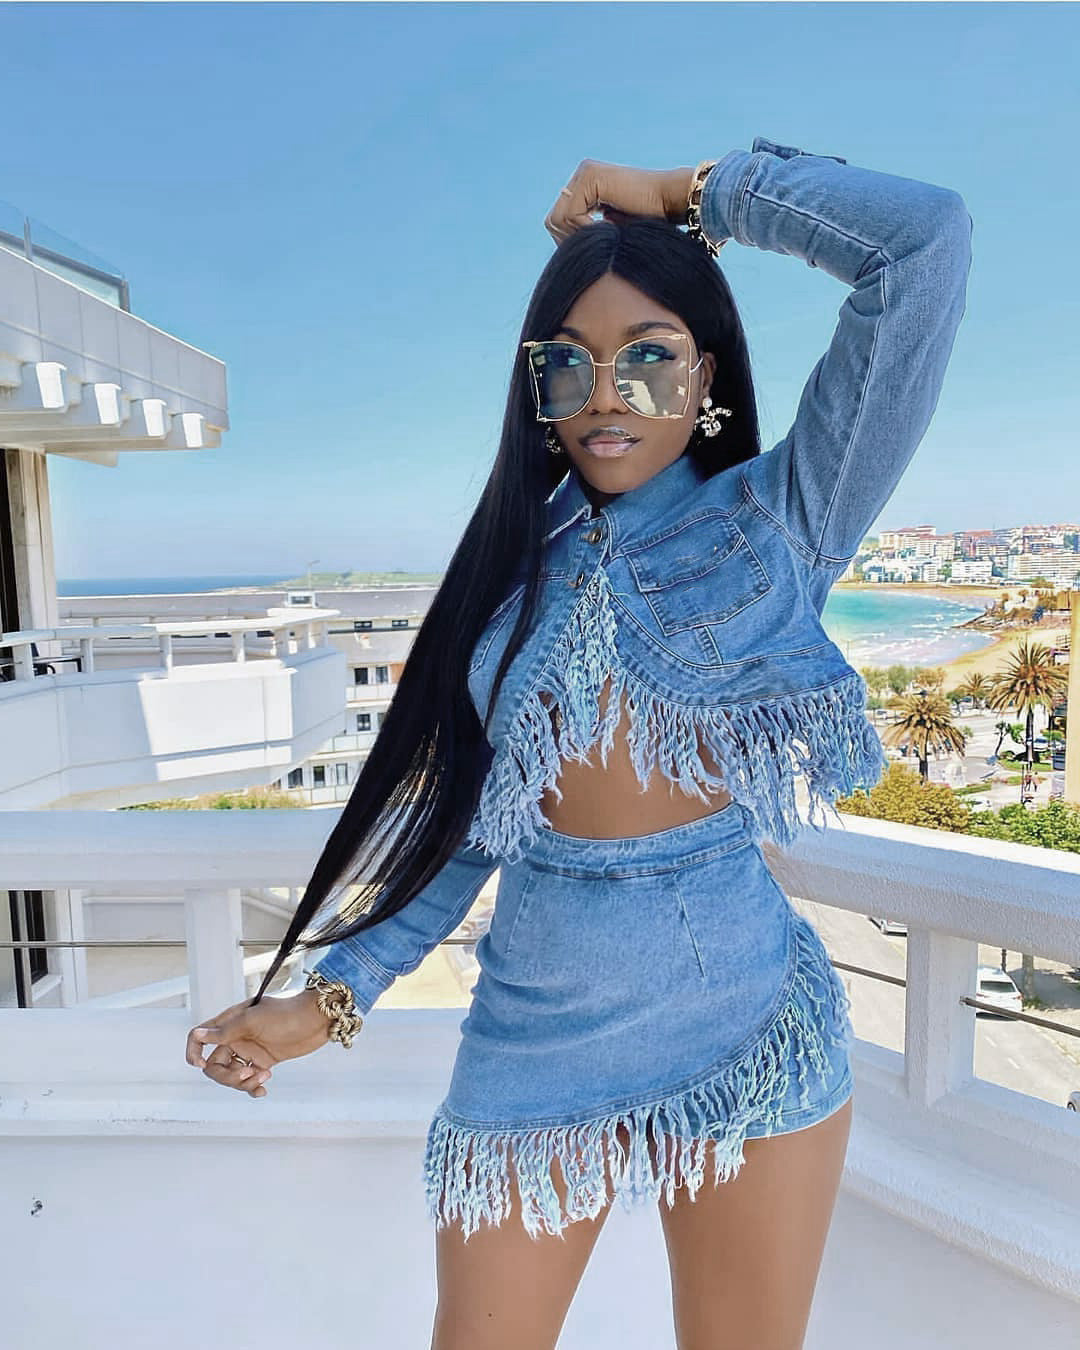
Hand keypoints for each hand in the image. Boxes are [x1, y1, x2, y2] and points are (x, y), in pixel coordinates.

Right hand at [185, 990, 331, 1097]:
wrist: (317, 1019)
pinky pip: (249, 1080)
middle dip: (227, 1076)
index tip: (200, 1065)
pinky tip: (263, 1090)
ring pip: (232, 1075)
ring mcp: (250, 1050)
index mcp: (229, 1022)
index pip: (199, 1036)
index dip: (194, 1051)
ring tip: (264, 1078)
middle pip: (215, 1064)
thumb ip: (226, 1031)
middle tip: (247, 1074)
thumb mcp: (254, 1021)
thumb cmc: (286, 1013)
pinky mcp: (264, 1061)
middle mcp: (236, 1037)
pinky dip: (253, 1088)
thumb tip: (198, 1035)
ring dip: (244, 1082)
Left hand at [544, 160, 695, 242]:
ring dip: (579, 236)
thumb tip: (564, 255)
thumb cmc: (649, 222)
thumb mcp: (610, 231)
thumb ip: (586, 234)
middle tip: (598, 245)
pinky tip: (608, 229)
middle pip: (553, 220)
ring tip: (605, 236)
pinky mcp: (590, 176)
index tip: (594, 249)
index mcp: (585, 185)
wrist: (672, 202)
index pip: (558, 221)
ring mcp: (584, 173)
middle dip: (570, 240)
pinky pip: (570, 215)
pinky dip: (585, 230)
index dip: (570, 242)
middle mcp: (581, 174)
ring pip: (557, 219)